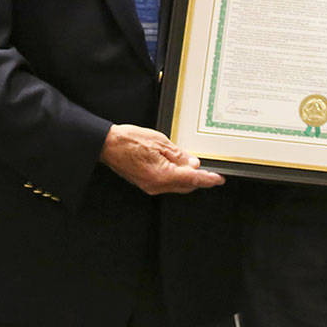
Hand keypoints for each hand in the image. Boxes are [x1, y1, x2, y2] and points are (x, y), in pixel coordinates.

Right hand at [99, 124, 224, 194]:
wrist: (107, 145)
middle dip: (198, 178)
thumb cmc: (129, 140)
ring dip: (186, 177)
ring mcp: (150, 186)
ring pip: (176, 185)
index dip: (208, 180)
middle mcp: (156, 185)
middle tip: (208, 168)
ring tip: (191, 163)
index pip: (192, 180)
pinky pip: (166, 183)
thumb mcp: (160, 142)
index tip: (219, 179)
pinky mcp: (146, 183)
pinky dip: (175, 176)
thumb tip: (193, 163)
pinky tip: (176, 165)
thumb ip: (179, 155)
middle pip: (186, 186)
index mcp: (162, 175)